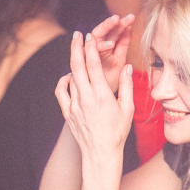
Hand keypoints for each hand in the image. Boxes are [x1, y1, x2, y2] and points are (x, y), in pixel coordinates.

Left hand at [56, 31, 133, 160]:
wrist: (100, 154)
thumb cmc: (117, 133)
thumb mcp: (128, 109)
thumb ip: (127, 86)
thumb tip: (127, 67)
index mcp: (101, 96)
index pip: (93, 65)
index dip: (90, 48)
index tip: (90, 36)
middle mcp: (85, 98)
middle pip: (77, 66)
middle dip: (76, 47)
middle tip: (77, 35)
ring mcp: (74, 105)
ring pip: (70, 77)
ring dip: (73, 63)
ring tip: (77, 52)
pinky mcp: (68, 113)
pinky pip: (62, 92)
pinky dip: (64, 81)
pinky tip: (69, 76)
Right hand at [88, 14, 134, 91]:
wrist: (100, 101)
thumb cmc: (110, 82)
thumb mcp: (119, 61)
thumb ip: (123, 45)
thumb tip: (130, 28)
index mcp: (107, 47)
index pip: (114, 33)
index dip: (123, 25)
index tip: (132, 18)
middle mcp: (97, 49)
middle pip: (104, 31)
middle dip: (113, 22)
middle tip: (124, 16)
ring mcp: (89, 54)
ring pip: (96, 37)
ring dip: (106, 27)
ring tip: (117, 21)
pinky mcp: (85, 61)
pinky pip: (91, 51)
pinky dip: (100, 46)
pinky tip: (111, 44)